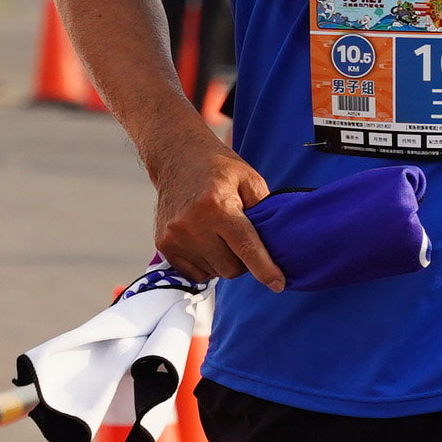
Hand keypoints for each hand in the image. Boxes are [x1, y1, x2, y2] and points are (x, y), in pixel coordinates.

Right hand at [146, 133, 285, 287]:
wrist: (177, 158)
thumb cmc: (219, 169)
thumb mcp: (249, 179)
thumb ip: (265, 211)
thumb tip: (277, 246)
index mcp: (217, 206)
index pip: (245, 247)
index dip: (264, 269)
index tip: (278, 284)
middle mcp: (192, 224)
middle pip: (231, 268)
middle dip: (242, 261)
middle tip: (240, 238)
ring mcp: (174, 236)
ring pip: (214, 272)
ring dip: (223, 261)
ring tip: (219, 234)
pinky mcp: (164, 245)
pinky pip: (195, 274)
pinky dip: (206, 264)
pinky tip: (205, 241)